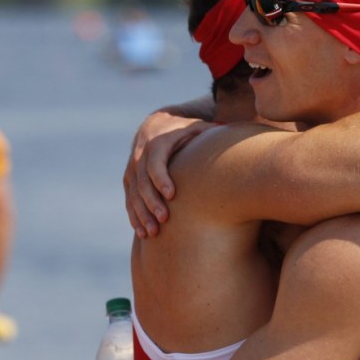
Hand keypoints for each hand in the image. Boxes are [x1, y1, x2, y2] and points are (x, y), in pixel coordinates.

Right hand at [124, 111, 211, 237]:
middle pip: (143, 183)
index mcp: (157, 143)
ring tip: (154, 232)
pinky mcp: (130, 180)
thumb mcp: (195, 126)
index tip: (172, 195)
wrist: (155, 125)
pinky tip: (143, 233)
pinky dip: (135, 217)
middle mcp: (140, 156)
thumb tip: (230, 133)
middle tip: (165, 219)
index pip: (155, 163)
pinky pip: (129, 200)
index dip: (161, 179)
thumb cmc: (182, 129)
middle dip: (152, 202)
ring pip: (134, 195)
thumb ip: (210, 132)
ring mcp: (132, 169)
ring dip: (142, 214)